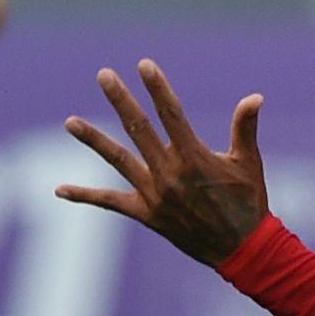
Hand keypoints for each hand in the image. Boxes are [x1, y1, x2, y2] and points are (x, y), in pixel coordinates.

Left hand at [56, 59, 270, 265]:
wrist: (242, 250)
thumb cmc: (248, 202)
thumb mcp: (249, 163)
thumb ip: (245, 128)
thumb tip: (255, 96)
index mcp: (194, 156)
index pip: (171, 113)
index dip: (157, 87)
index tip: (144, 65)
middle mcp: (169, 173)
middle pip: (139, 128)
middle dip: (120, 99)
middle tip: (104, 74)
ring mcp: (154, 194)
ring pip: (118, 160)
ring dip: (93, 139)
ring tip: (69, 122)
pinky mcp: (146, 214)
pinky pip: (110, 202)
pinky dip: (85, 195)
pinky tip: (59, 189)